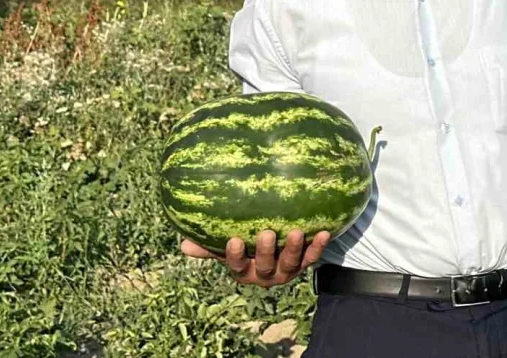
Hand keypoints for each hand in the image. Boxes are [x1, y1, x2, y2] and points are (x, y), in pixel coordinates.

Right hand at [180, 229, 330, 286]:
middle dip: (265, 252)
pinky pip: (312, 257)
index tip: (234, 241)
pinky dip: (318, 246)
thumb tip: (182, 245)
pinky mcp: (304, 264)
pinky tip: (324, 232)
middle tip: (266, 234)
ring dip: (292, 248)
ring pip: (290, 263)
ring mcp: (286, 270)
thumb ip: (209, 246)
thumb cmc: (247, 247)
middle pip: (265, 267)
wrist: (281, 254)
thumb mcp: (229, 248)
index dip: (235, 256)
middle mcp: (265, 274)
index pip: (236, 266)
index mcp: (245, 270)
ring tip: (295, 232)